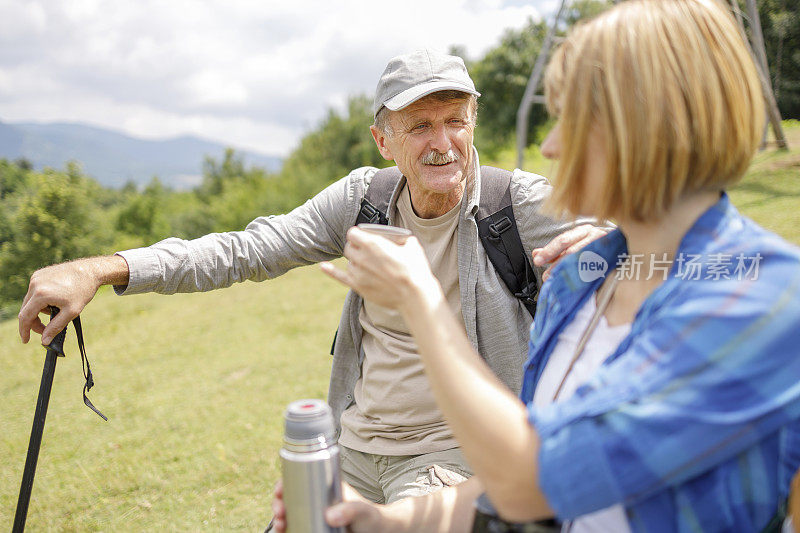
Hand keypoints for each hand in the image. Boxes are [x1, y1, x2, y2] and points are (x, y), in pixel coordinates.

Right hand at [19, 258, 104, 344]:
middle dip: (34, 322)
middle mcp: (35, 284)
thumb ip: (55, 327)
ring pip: (30, 301)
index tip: (26, 340)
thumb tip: (44, 341)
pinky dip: (41, 300)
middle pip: (26, 309)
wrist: (90, 271)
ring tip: (56, 310)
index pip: (25, 317)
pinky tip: (55, 300)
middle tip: (45, 330)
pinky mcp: (39, 274)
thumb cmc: (83, 291)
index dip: (24, 330)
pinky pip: (35, 291)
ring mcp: (36, 277)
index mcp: (40, 294)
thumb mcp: (71, 312)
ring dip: (39, 310)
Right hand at [270, 480, 385, 532]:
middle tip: (280, 513)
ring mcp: (316, 517)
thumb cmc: (374, 520)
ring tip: (280, 526)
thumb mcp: (363, 512)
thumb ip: (351, 510)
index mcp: (327, 489)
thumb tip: (330, 515)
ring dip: (280, 519)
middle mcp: (318, 501)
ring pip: (290, 515)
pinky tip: (283, 532)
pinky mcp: (316, 530)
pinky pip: (297, 528)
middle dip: (279, 504)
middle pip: (290, 499)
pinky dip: (287, 530)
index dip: (284, 484)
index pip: (300, 481)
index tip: (279, 491)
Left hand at [321, 227, 440, 312]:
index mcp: (372, 243)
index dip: (358, 234)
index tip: (363, 237)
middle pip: (349, 247)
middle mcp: (361, 257)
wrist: (414, 295)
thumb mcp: (411, 245)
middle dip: (356, 248)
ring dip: (356, 262)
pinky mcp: (358, 286)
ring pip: (349, 263)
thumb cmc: (415, 269)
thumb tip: (396, 239)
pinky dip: (330, 271)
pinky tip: (322, 266)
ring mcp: (357, 272)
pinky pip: (339, 276)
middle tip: (366, 252)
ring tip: (370, 266)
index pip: (353, 233)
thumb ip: (398, 238)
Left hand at [531, 224, 607, 281]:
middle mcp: (595, 236)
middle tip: (547, 276)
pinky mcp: (612, 260)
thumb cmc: (594, 246)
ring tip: (557, 281)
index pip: (563, 240)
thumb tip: (536, 254)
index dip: (549, 251)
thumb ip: (555, 250)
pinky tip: (574, 283)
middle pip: (572, 251)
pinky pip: (595, 269)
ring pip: (583, 260)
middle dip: (557, 265)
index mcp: (583, 231)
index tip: (538, 260)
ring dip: (568, 272)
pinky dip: (583, 277)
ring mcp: (605, 249)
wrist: (621, 247)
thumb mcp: (573, 244)